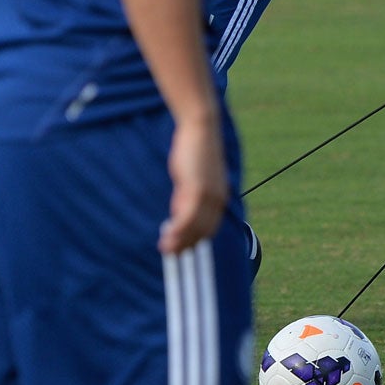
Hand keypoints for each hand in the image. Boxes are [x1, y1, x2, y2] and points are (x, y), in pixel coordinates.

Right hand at [160, 113, 228, 253]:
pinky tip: (166, 234)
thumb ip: (190, 194)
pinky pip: (187, 215)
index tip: (181, 249)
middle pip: (203, 231)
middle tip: (169, 254)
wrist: (200, 130)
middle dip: (186, 245)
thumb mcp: (194, 177)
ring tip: (165, 248)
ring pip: (195, 227)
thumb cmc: (195, 152)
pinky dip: (178, 228)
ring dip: (179, 240)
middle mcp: (218, 199)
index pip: (210, 227)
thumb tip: (179, 211)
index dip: (195, 240)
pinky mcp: (197, 189)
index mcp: (219, 197)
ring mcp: (209, 195)